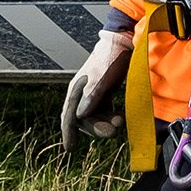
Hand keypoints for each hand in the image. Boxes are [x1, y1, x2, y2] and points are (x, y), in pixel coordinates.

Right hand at [60, 29, 131, 150]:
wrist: (122, 42)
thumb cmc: (110, 58)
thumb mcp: (101, 78)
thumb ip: (91, 96)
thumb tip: (78, 116)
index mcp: (77, 90)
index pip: (69, 116)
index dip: (68, 133)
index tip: (70, 149)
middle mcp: (82, 93)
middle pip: (84, 120)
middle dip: (97, 128)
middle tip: (115, 129)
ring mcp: (93, 94)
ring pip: (95, 117)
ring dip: (106, 123)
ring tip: (120, 120)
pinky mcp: (104, 93)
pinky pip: (103, 112)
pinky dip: (110, 117)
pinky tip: (120, 116)